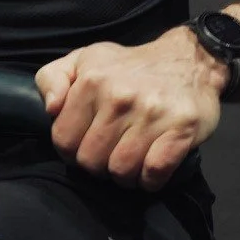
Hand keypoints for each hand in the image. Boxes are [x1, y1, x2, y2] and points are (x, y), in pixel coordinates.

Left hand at [35, 27, 226, 191]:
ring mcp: (151, 114)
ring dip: (124, 175)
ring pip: (121, 171)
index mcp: (92, 80)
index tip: (84, 143)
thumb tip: (50, 109)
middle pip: (91, 161)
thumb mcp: (83, 59)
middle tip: (109, 152)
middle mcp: (120, 97)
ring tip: (130, 159)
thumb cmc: (129, 66)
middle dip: (97, 165)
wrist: (188, 60)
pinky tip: (150, 166)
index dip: (70, 149)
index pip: (63, 139)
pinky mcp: (180, 129)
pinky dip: (150, 180)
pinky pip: (154, 173)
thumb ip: (53, 78)